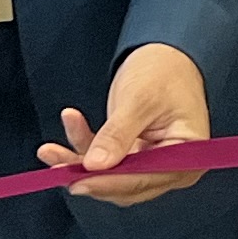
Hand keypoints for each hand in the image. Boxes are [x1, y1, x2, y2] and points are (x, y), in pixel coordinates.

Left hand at [38, 43, 212, 204]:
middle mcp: (171, 166)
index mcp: (187, 156)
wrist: (165, 54)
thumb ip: (118, 134)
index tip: (80, 181)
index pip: (146, 179)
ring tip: (50, 150)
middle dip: (90, 175)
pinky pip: (103, 160)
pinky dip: (83, 147)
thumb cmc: (165, 71)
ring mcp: (151, 162)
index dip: (111, 182)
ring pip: (109, 175)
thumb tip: (96, 165)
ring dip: (79, 164)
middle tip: (59, 166)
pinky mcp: (133, 155)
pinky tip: (70, 125)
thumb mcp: (139, 99)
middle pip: (126, 184)